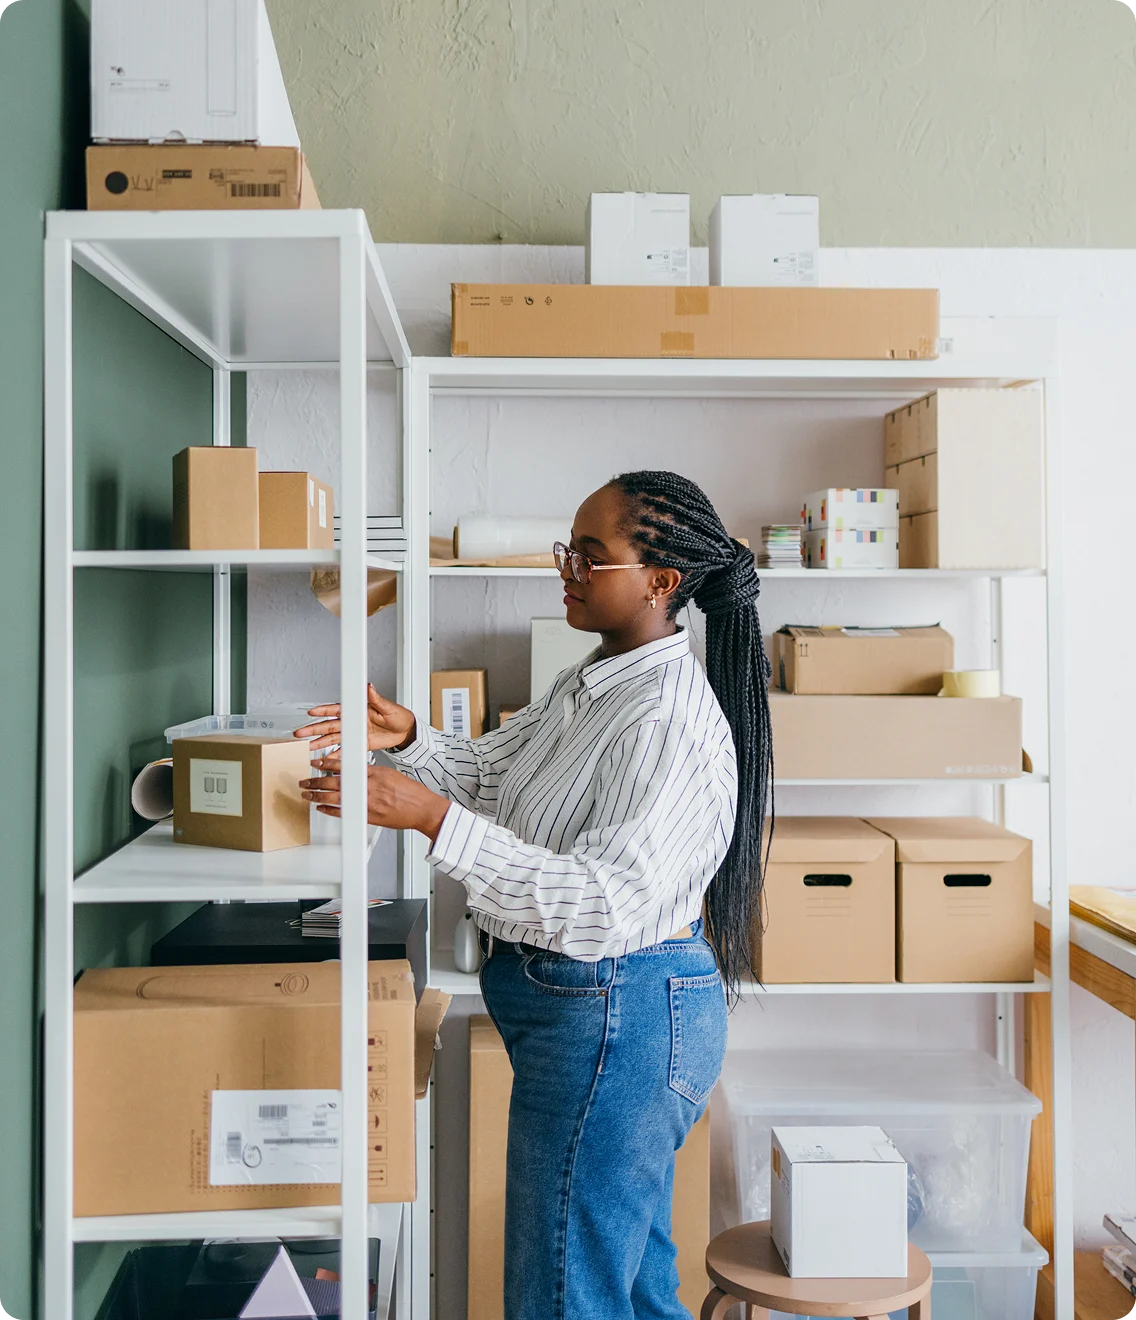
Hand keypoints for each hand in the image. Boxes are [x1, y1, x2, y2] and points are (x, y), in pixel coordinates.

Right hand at [295, 684, 416, 751]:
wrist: (406, 731)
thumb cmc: (398, 715)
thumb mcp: (388, 706)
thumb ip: (376, 698)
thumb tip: (368, 686)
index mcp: (357, 709)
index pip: (337, 709)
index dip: (324, 710)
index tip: (311, 712)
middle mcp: (353, 721)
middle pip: (329, 725)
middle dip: (314, 729)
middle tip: (300, 733)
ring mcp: (354, 733)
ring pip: (332, 738)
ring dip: (320, 743)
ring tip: (308, 747)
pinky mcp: (359, 744)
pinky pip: (344, 750)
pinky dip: (335, 755)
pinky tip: (326, 759)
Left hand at [300, 758, 449, 841]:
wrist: (422, 808)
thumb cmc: (410, 793)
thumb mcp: (390, 774)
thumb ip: (371, 773)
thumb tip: (355, 772)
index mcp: (373, 773)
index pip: (344, 766)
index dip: (327, 764)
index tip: (317, 763)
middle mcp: (367, 787)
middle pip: (334, 782)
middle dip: (316, 781)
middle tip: (305, 780)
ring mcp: (366, 802)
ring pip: (334, 797)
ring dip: (317, 795)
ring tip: (307, 793)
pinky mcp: (367, 816)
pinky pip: (342, 812)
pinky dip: (329, 809)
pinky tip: (321, 807)